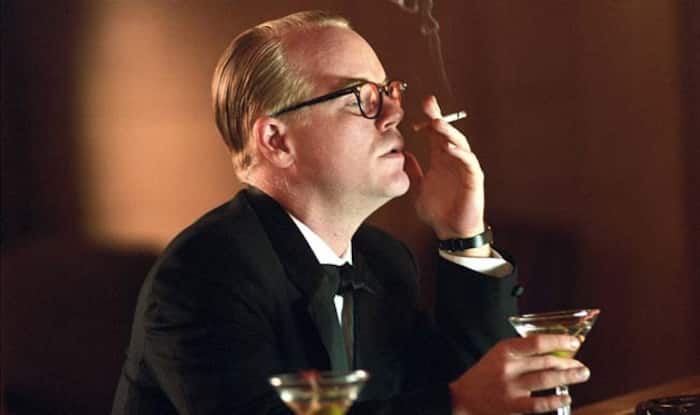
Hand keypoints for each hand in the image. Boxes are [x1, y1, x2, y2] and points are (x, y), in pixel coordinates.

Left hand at [404, 96, 485, 242]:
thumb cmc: (438, 211)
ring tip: (437, 123)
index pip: (435, 134)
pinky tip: (450, 148)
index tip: (420, 105)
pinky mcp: (474, 179)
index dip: (429, 118)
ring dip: (449, 132)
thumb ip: (412, 171)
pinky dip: (461, 154)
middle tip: (428, 103)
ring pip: (460, 143)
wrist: (450, 231)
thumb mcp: (418, 188)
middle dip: (438, 117)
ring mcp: (465, 167)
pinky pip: (469, 163)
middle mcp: (453, 159)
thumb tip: (402, 154)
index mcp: (440, 159)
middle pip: (447, 133)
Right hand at [449, 335, 590, 414]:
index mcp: (505, 350)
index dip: (559, 341)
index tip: (574, 342)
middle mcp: (508, 366)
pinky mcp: (512, 405)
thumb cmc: (485, 374)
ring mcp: (510, 387)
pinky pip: (539, 404)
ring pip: (546, 380)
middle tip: (582, 365)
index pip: (537, 342)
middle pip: (545, 361)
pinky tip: (566, 397)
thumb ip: (522, 352)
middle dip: (568, 363)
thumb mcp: (498, 355)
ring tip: (582, 375)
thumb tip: (555, 351)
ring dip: (568, 377)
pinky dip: (555, 400)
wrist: (464, 397)